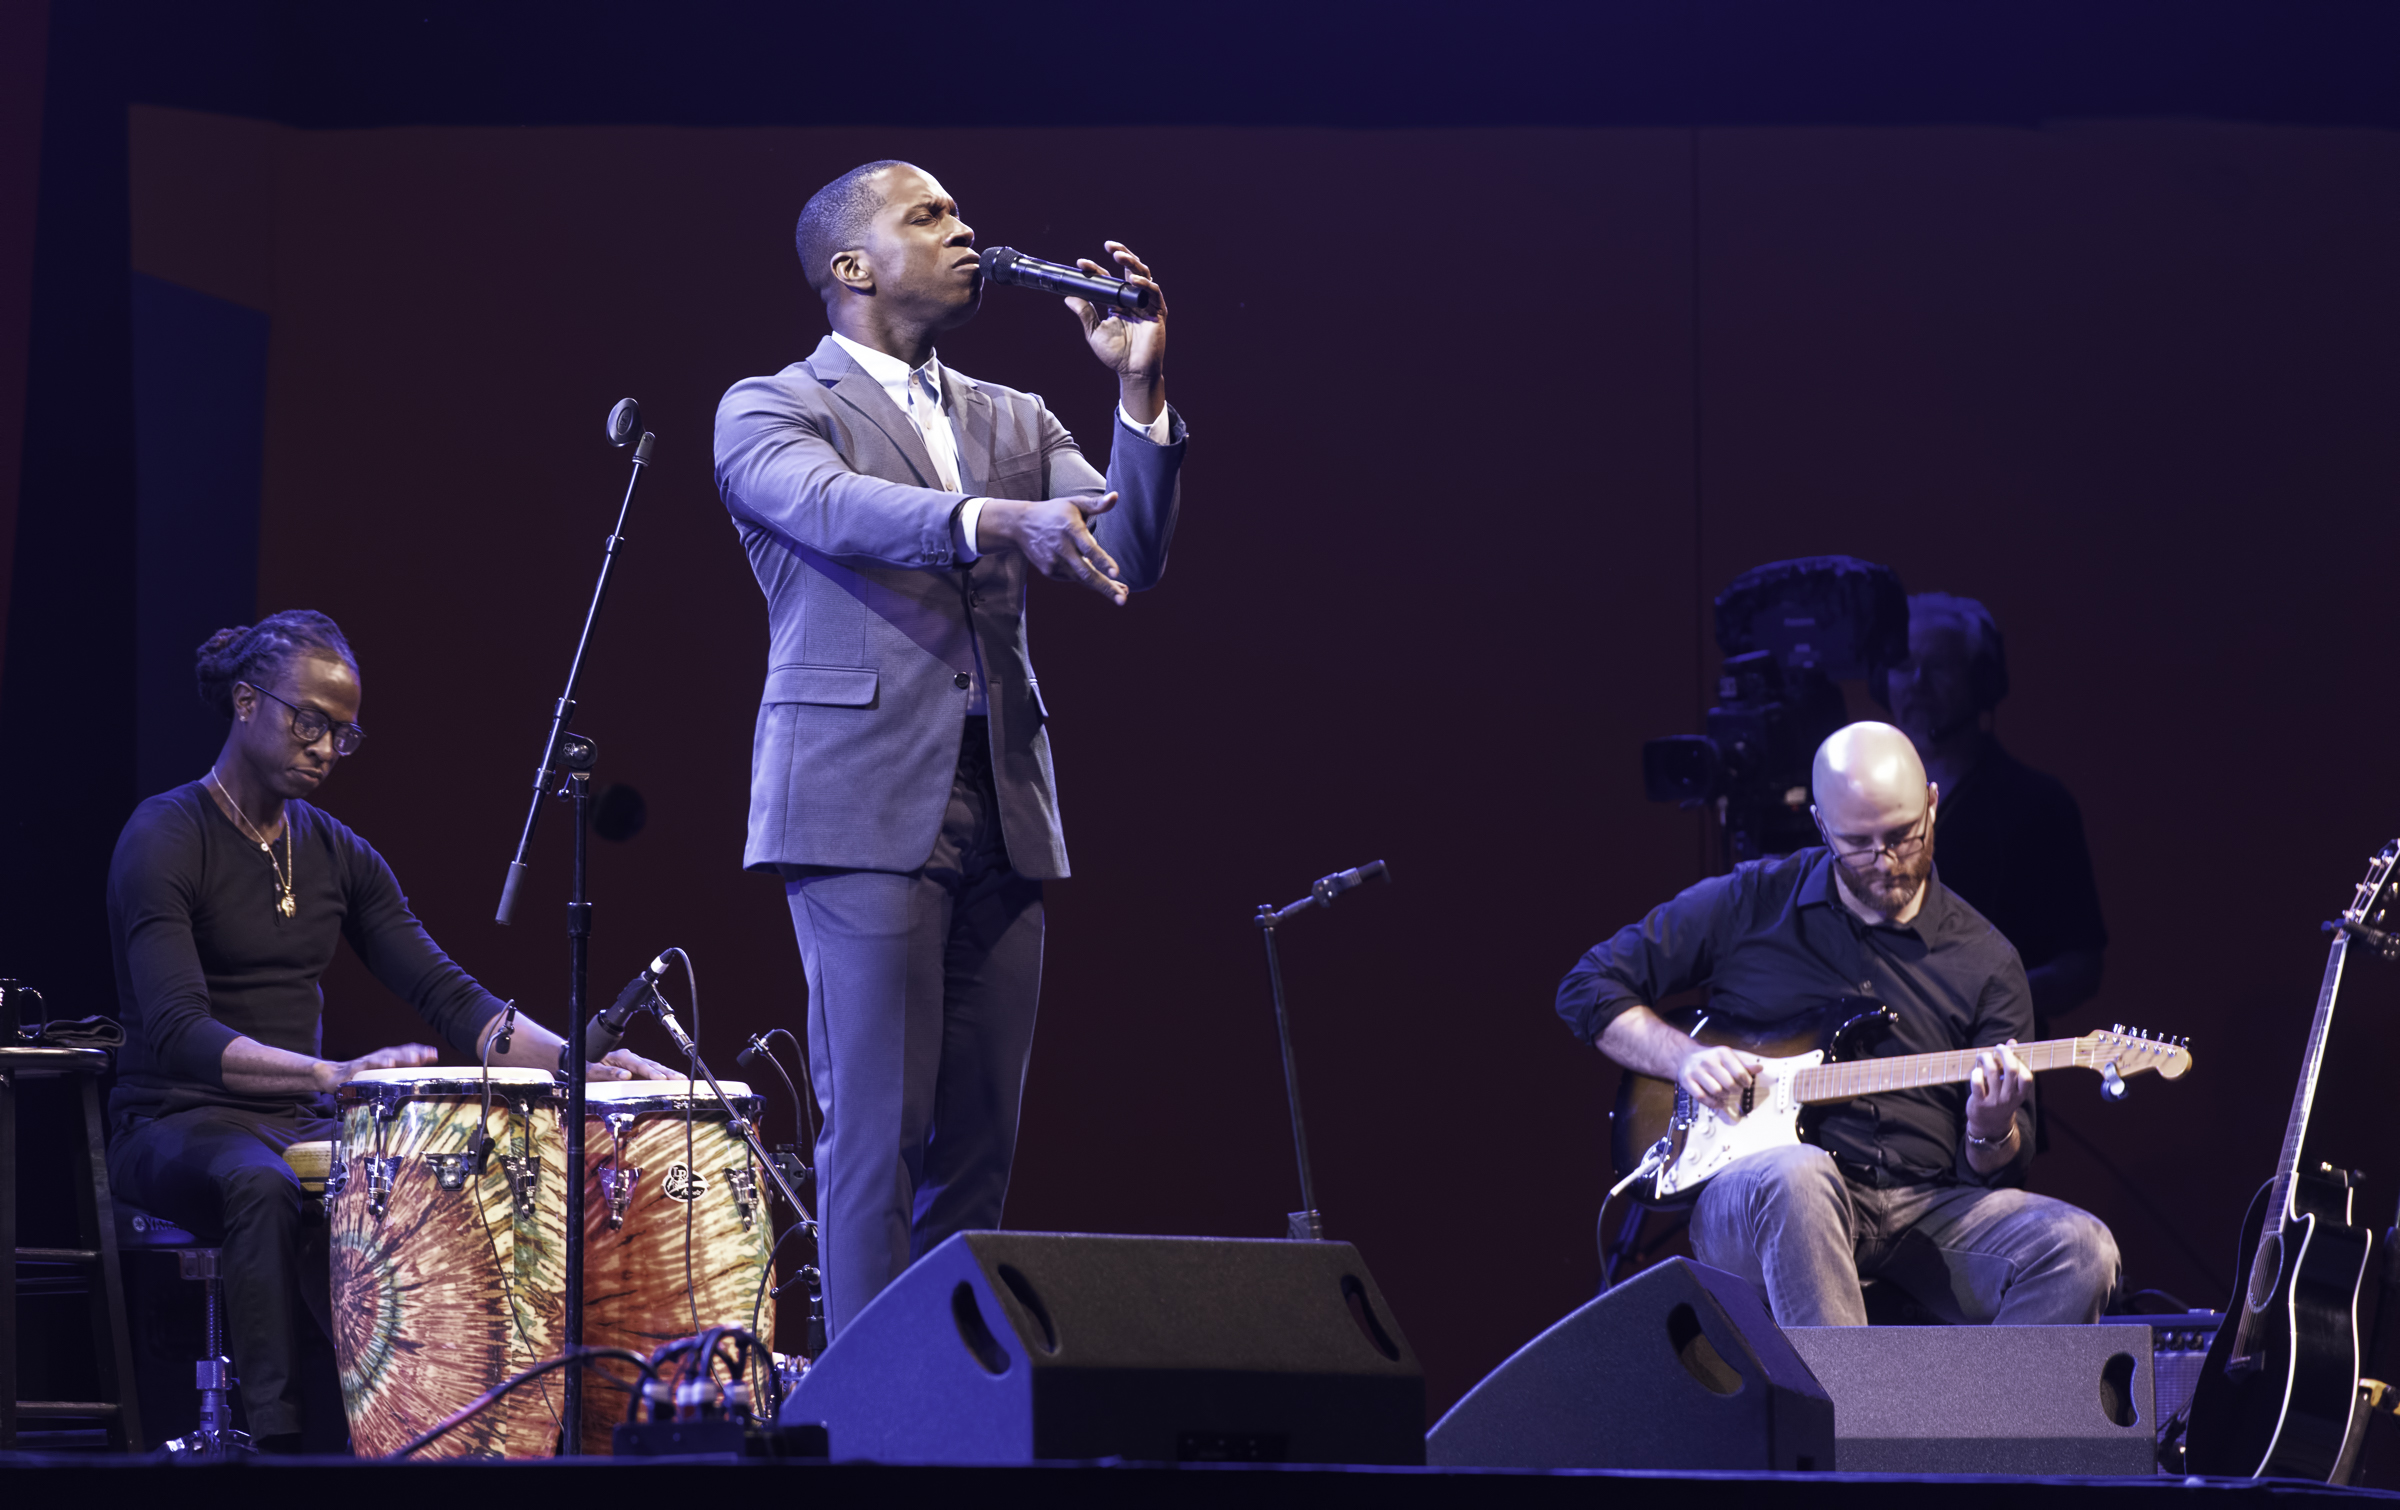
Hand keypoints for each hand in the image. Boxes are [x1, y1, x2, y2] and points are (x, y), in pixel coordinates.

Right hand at [318, 1041, 437, 1090]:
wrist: (332, 1076)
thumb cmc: (362, 1078)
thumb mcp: (381, 1076)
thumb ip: (399, 1074)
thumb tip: (420, 1077)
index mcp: (388, 1059)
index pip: (407, 1052)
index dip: (421, 1051)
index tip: (434, 1055)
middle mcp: (380, 1058)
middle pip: (399, 1053)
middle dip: (415, 1053)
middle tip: (428, 1056)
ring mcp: (368, 1062)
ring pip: (387, 1057)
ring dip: (401, 1057)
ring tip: (414, 1058)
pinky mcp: (356, 1069)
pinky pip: (368, 1065)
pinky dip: (379, 1064)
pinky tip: (388, 1064)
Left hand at [592, 1047, 678, 1081]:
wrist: (581, 1065)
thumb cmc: (585, 1068)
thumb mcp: (592, 1071)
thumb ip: (608, 1073)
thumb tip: (626, 1075)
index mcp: (621, 1056)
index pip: (639, 1064)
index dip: (650, 1072)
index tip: (660, 1079)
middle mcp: (630, 1058)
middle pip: (652, 1064)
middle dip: (667, 1072)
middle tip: (680, 1079)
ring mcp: (634, 1065)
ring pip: (655, 1067)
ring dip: (669, 1074)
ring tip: (682, 1080)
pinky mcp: (636, 1072)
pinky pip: (652, 1073)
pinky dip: (664, 1077)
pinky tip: (674, 1081)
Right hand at [978, 493, 1128, 604]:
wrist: (1021, 525)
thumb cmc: (1054, 512)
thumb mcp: (1074, 503)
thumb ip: (1097, 504)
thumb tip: (1116, 496)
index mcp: (1070, 529)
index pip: (1088, 548)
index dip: (1102, 561)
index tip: (1116, 572)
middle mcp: (1062, 548)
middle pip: (1085, 572)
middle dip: (1105, 587)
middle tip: (1122, 601)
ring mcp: (1054, 562)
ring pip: (1081, 579)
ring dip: (1102, 587)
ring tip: (1121, 595)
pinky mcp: (1049, 571)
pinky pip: (1073, 578)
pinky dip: (1088, 582)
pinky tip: (1102, 582)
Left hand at [1067, 241, 1164, 420]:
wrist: (1132, 371)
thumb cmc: (1115, 354)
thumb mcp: (1094, 332)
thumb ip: (1084, 313)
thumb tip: (1068, 297)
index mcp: (1117, 301)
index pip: (1106, 279)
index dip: (1095, 269)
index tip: (1080, 263)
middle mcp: (1132, 299)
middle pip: (1129, 269)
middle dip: (1121, 253)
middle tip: (1108, 245)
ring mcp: (1146, 304)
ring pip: (1143, 275)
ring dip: (1132, 262)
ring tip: (1119, 255)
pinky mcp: (1158, 312)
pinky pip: (1153, 293)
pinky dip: (1144, 284)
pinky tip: (1134, 280)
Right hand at [1677, 1044, 1760, 1124]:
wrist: (1685, 1056)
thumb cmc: (1711, 1058)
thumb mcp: (1728, 1056)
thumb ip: (1744, 1063)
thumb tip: (1759, 1068)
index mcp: (1721, 1053)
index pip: (1740, 1072)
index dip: (1747, 1082)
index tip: (1747, 1084)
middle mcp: (1708, 1061)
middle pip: (1729, 1083)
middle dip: (1736, 1090)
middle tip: (1737, 1089)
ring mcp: (1696, 1071)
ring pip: (1716, 1091)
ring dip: (1724, 1096)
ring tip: (1726, 1093)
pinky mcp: (1687, 1081)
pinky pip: (1702, 1097)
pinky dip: (1713, 1103)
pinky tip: (1718, 1101)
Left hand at [1965, 1039, 2030, 1141]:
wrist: (1989, 1125)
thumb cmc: (2000, 1098)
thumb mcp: (2010, 1085)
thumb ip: (2012, 1063)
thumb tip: (2012, 1042)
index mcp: (2020, 1094)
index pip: (2026, 1076)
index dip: (2019, 1061)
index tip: (2011, 1052)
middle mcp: (2009, 1098)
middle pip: (2011, 1070)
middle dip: (2004, 1053)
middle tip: (1998, 1048)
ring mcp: (1995, 1101)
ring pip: (1992, 1072)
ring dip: (1986, 1059)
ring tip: (1983, 1056)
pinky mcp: (1980, 1103)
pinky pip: (1977, 1084)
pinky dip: (1976, 1073)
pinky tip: (1976, 1071)